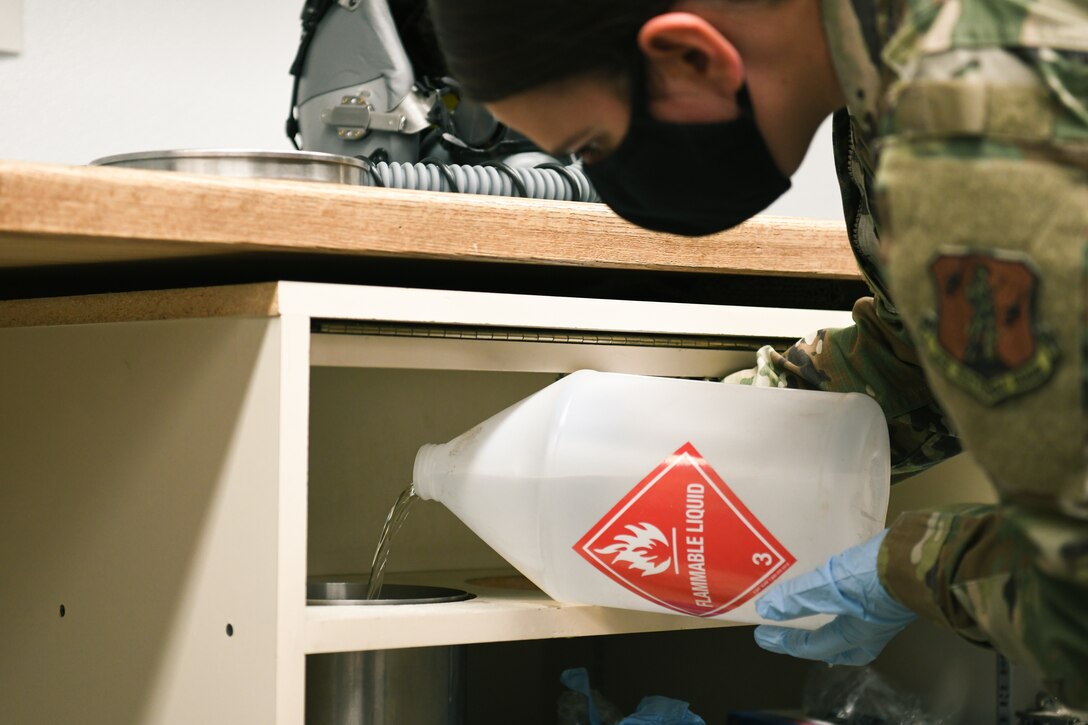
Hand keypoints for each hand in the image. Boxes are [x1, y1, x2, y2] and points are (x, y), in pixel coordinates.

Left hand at [752, 529, 916, 665]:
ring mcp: (887, 610)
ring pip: (854, 625)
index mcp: (856, 635)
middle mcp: (874, 629)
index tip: (763, 635)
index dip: (785, 641)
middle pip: (842, 647)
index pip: (813, 646)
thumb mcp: (830, 586)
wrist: (925, 554)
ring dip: (832, 621)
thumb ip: (798, 598)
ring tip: (817, 609)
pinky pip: (862, 601)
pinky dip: (846, 599)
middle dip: (818, 645)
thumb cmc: (879, 577)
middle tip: (798, 639)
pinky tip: (843, 583)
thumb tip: (768, 609)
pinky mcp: (893, 588)